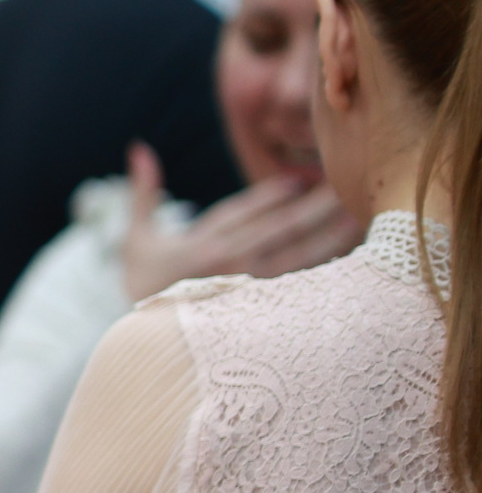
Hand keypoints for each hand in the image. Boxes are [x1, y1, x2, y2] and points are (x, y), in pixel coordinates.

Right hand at [118, 142, 361, 302]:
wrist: (148, 344)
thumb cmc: (143, 285)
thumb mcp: (136, 239)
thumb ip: (143, 192)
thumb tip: (139, 148)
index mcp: (199, 248)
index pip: (241, 213)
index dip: (271, 194)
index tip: (300, 176)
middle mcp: (227, 267)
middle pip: (279, 229)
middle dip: (314, 205)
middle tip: (345, 181)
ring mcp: (249, 289)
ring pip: (297, 256)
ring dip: (329, 233)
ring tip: (356, 213)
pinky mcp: (262, 307)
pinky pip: (300, 281)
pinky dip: (325, 265)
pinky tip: (347, 251)